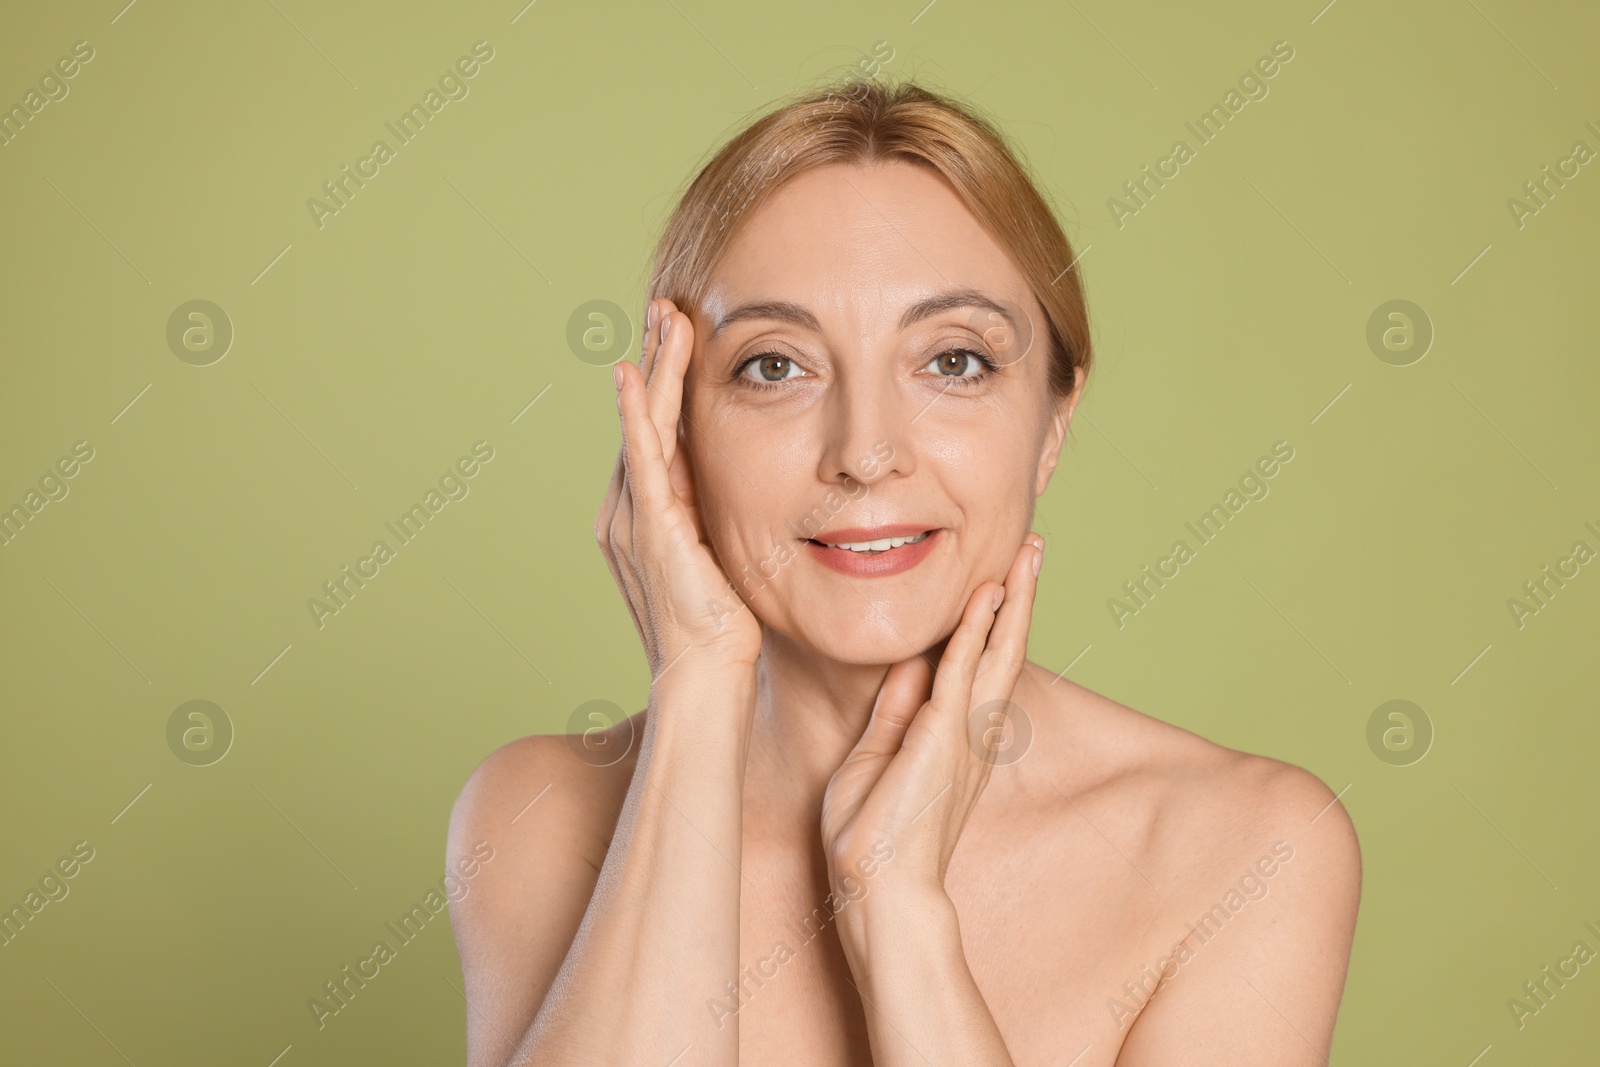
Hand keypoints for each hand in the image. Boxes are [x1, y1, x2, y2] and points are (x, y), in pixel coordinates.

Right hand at [594, 299, 762, 676]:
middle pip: (645, 418)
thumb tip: (760, 500)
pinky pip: (642, 459)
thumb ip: (725, 527)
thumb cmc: (726, 638)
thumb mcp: (729, 565)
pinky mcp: (648, 530)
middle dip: (655, 361)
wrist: (707, 681)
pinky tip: (636, 375)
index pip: (659, 435)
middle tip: (666, 308)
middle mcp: (631, 512)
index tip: (681, 339)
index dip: (668, 385)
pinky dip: (638, 414)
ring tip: (663, 318)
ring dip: (653, 369)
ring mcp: (634, 520)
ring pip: (644, 426)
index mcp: (651, 518)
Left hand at [819, 534, 1043, 926]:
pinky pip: (964, 670)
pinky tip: (987, 594)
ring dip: (1012, 601)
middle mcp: (973, 732)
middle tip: (1032, 550)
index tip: (997, 576)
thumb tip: (910, 664)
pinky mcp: (945, 738)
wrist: (877, 887)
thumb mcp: (876, 754)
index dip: (991, 618)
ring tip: (1026, 555)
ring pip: (999, 652)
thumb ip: (896, 708)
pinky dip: (976, 629)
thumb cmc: (871, 833)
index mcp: (956, 737)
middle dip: (1018, 598)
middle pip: (1005, 650)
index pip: (980, 663)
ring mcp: (965, 735)